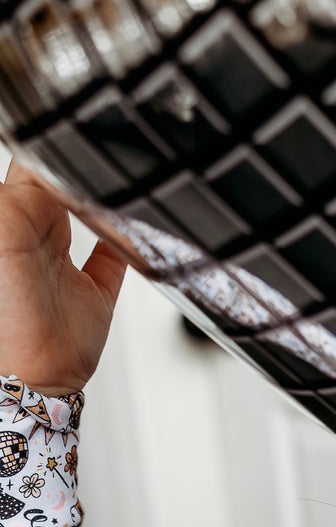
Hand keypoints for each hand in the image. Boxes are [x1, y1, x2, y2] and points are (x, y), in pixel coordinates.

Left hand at [0, 157, 126, 394]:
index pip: (35, 168)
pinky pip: (115, 259)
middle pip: (67, 188)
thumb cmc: (4, 315)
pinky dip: (127, 244)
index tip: (83, 148)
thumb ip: (23, 193)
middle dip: (86, 176)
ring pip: (92, 217)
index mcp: (9, 218)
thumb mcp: (4, 231)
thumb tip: (51, 164)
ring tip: (121, 191)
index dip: (58, 155)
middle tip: (107, 169)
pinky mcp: (94, 295)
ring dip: (107, 204)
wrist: (30, 378)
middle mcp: (35, 237)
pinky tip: (131, 230)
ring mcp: (65, 265)